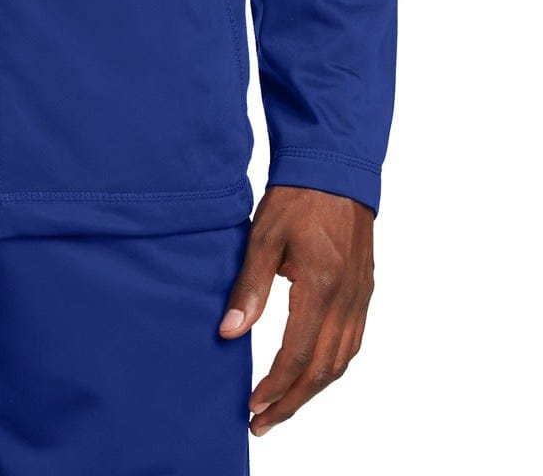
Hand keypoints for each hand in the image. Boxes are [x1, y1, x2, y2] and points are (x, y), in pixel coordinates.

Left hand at [217, 185, 374, 437]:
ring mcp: (360, 298)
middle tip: (262, 422)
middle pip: (322, 370)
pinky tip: (312, 374)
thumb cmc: (296, 199)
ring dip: (312, 390)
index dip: (274, 387)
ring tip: (283, 407)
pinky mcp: (364, 292)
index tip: (252, 406)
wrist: (335, 170)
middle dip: (292, 402)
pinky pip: (352, 343)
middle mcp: (347, 300)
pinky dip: (331, 368)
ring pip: (341, 362)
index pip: (298, 355)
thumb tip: (229, 332)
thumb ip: (248, 288)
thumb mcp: (263, 237)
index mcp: (321, 287)